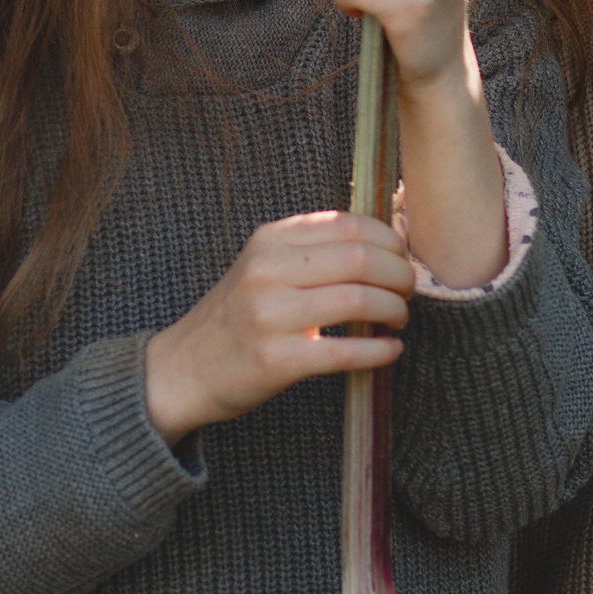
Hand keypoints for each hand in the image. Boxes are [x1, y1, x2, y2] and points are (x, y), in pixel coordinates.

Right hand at [142, 212, 411, 442]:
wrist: (183, 369)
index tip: (403, 257)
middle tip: (409, 291)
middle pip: (361, 259)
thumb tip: (384, 244)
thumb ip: (310, 250)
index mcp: (269, 240)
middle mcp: (268, 271)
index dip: (389, 239)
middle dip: (399, 275)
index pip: (347, 224)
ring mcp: (270, 316)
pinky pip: (345, 351)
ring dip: (393, 310)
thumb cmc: (236, 317)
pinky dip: (379, 351)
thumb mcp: (262, 267)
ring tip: (399, 318)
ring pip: (358, 301)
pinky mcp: (276, 360)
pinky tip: (390, 351)